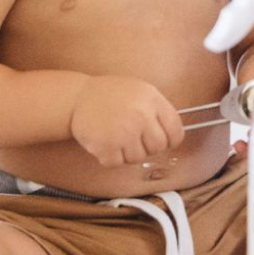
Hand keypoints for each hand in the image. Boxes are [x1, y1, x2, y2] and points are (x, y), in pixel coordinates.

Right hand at [69, 76, 183, 166]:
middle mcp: (141, 116)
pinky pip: (117, 163)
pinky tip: (105, 142)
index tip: (161, 140)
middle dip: (147, 146)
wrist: (77, 97)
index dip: (170, 140)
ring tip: (116, 136)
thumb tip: (174, 136)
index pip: (176, 132)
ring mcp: (124, 132)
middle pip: (158, 147)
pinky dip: (110, 158)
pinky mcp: (106, 146)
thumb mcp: (141, 91)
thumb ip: (158, 110)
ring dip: (127, 152)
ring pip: (138, 158)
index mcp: (153, 100)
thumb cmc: (111, 95)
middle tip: (132, 137)